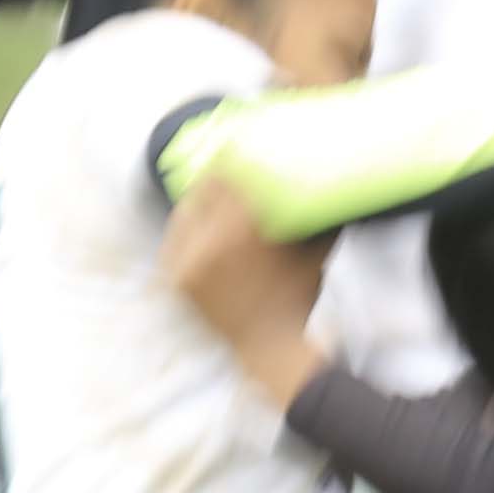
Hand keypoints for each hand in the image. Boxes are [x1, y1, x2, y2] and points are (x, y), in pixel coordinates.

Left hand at [160, 176, 330, 391]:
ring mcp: (187, 262)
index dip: (228, 155)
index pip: (225, 175)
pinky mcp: (177, 280)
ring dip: (197, 202)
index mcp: (242, 230)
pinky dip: (186, 231)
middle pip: (200, 191)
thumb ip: (312, 218)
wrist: (271, 347)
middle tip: (221, 169)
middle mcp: (207, 242)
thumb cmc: (297, 298)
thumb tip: (319, 187)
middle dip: (212, 178)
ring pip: (184, 215)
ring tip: (209, 196)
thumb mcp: (310, 252)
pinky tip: (197, 226)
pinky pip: (174, 243)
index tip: (233, 145)